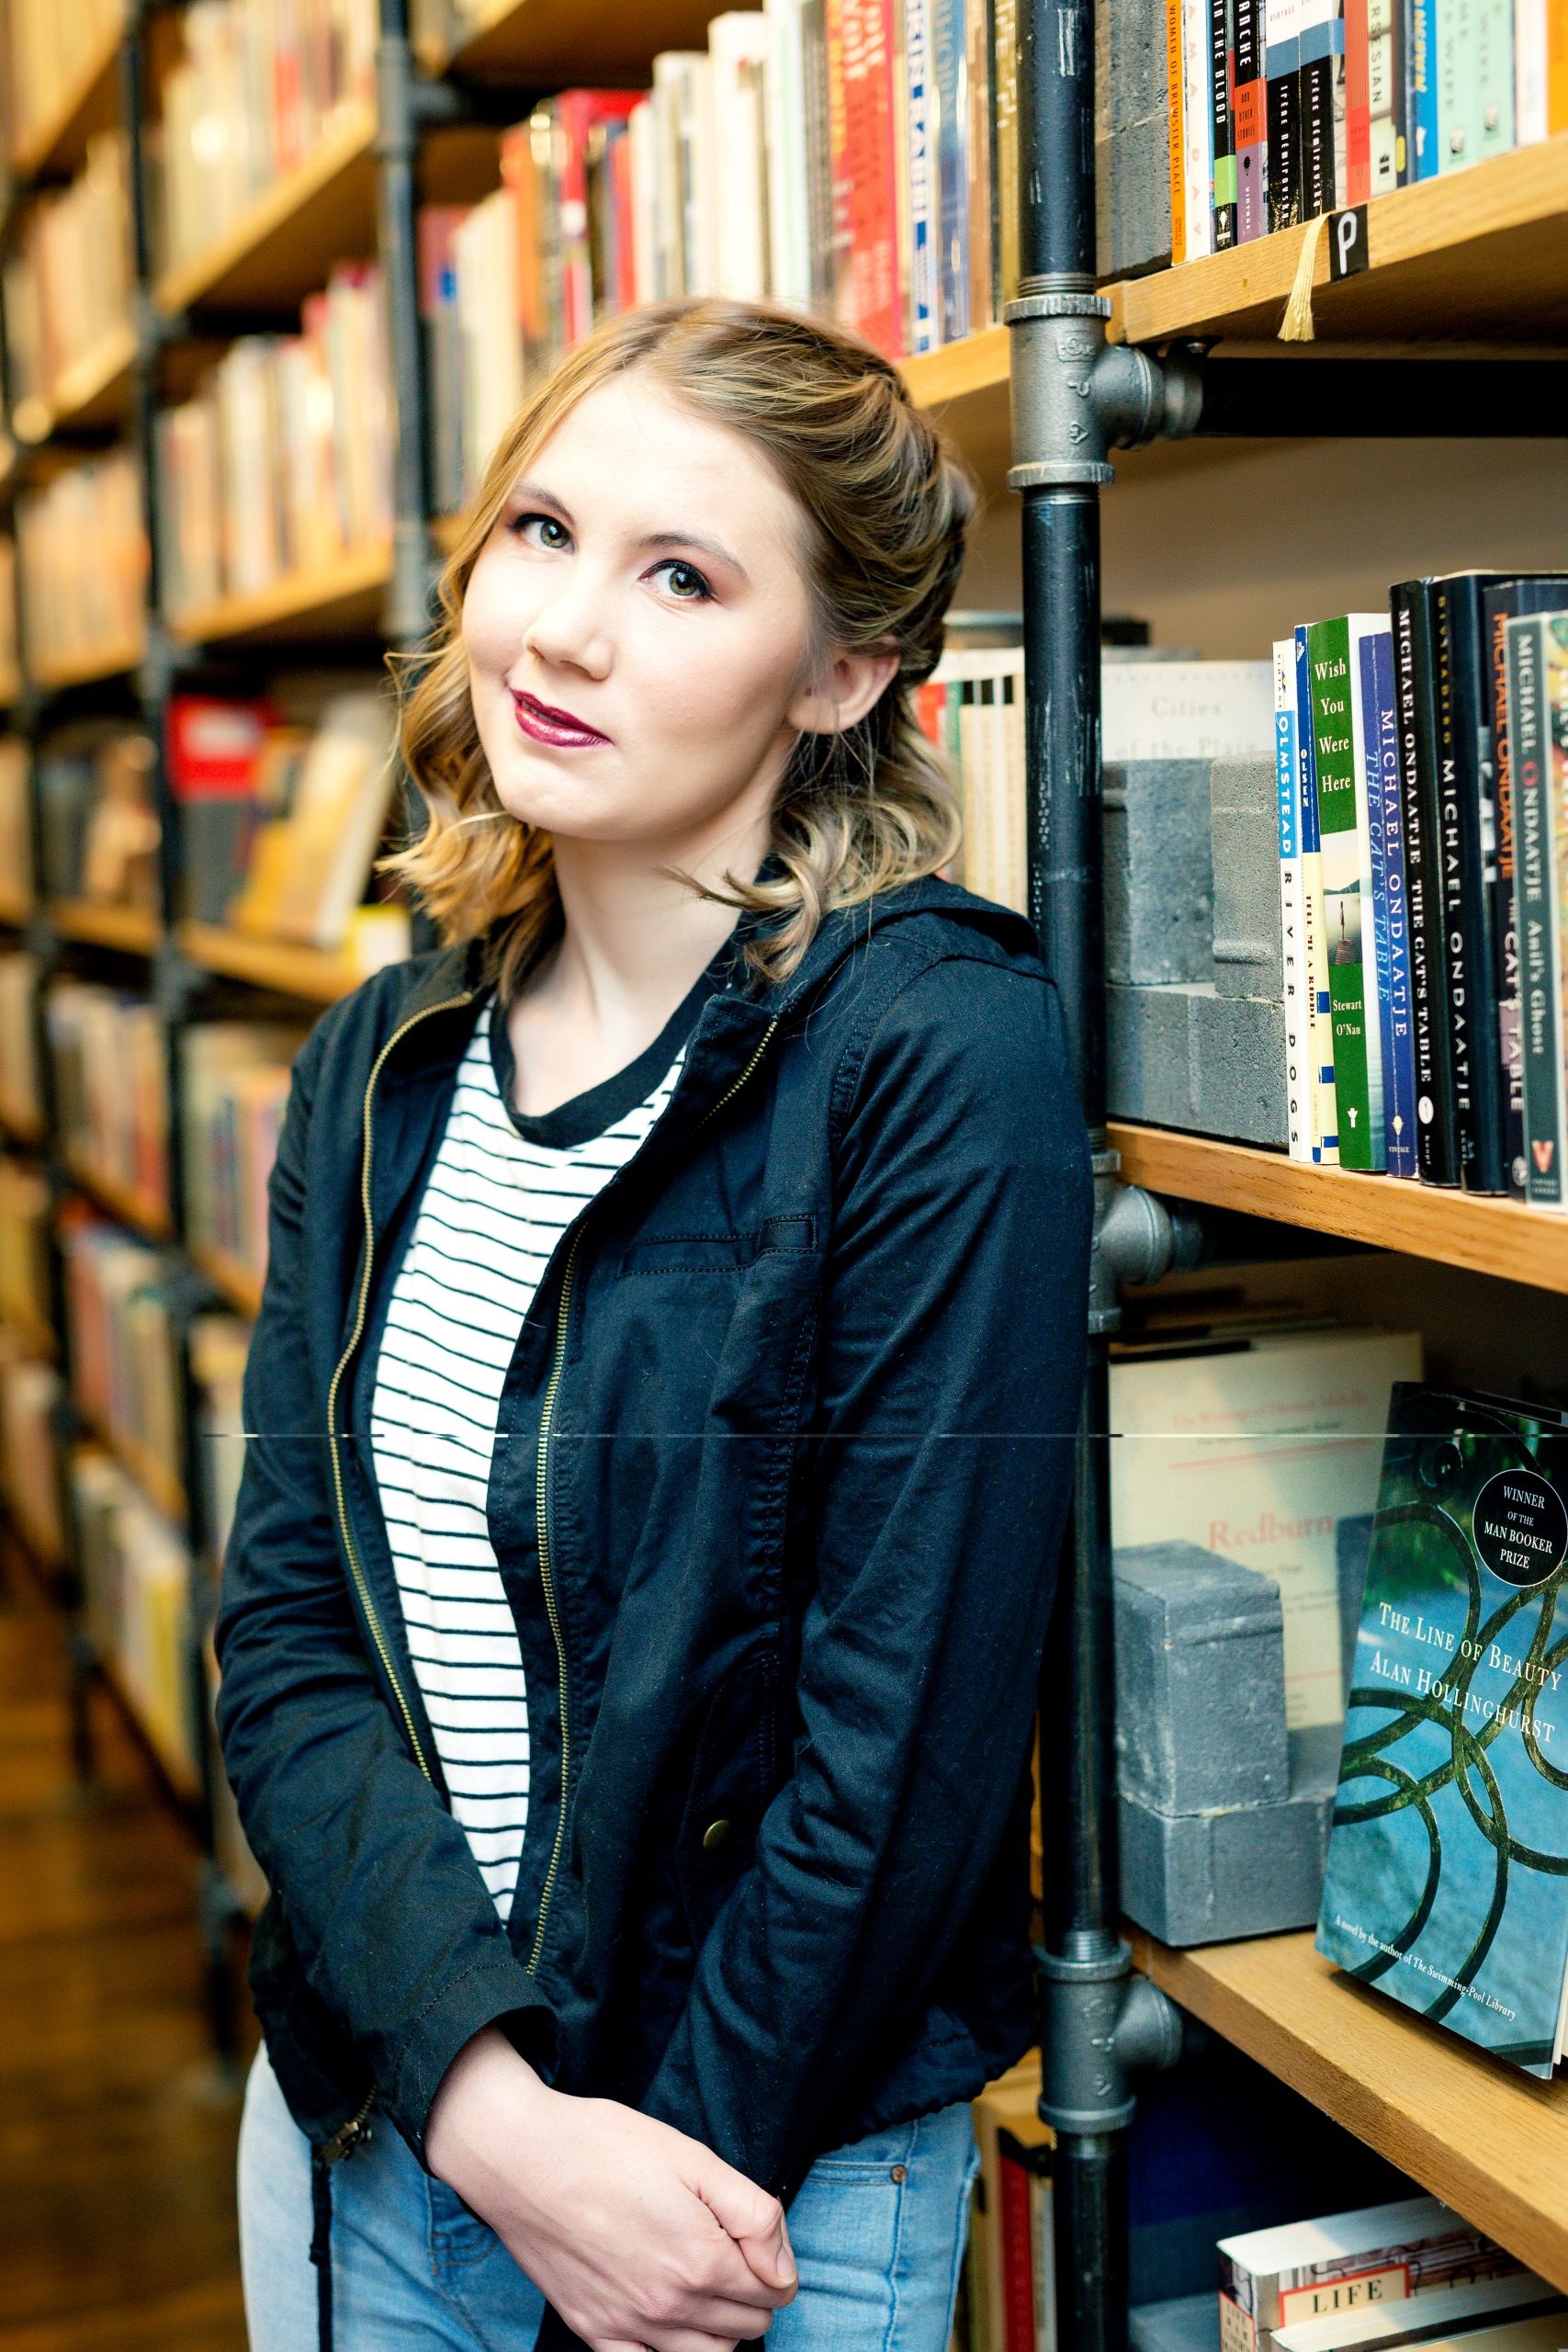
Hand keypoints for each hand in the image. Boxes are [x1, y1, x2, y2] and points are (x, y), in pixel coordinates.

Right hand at [426, 2026, 796, 2351]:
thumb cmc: (606, 2146)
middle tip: (729, 2248)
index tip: (753, 2234)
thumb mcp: (695, 2157)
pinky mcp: (594, 2333)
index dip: (776, 2261)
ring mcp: (628, 2327)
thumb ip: (755, 2215)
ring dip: (719, 2324)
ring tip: (699, 2276)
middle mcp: (668, 2306)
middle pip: (748, 2326)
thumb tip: (783, 2269)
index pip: (776, 2291)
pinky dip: (669, 2350)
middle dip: (752, 2291)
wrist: (522, 2158)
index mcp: (702, 2260)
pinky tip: (663, 2313)